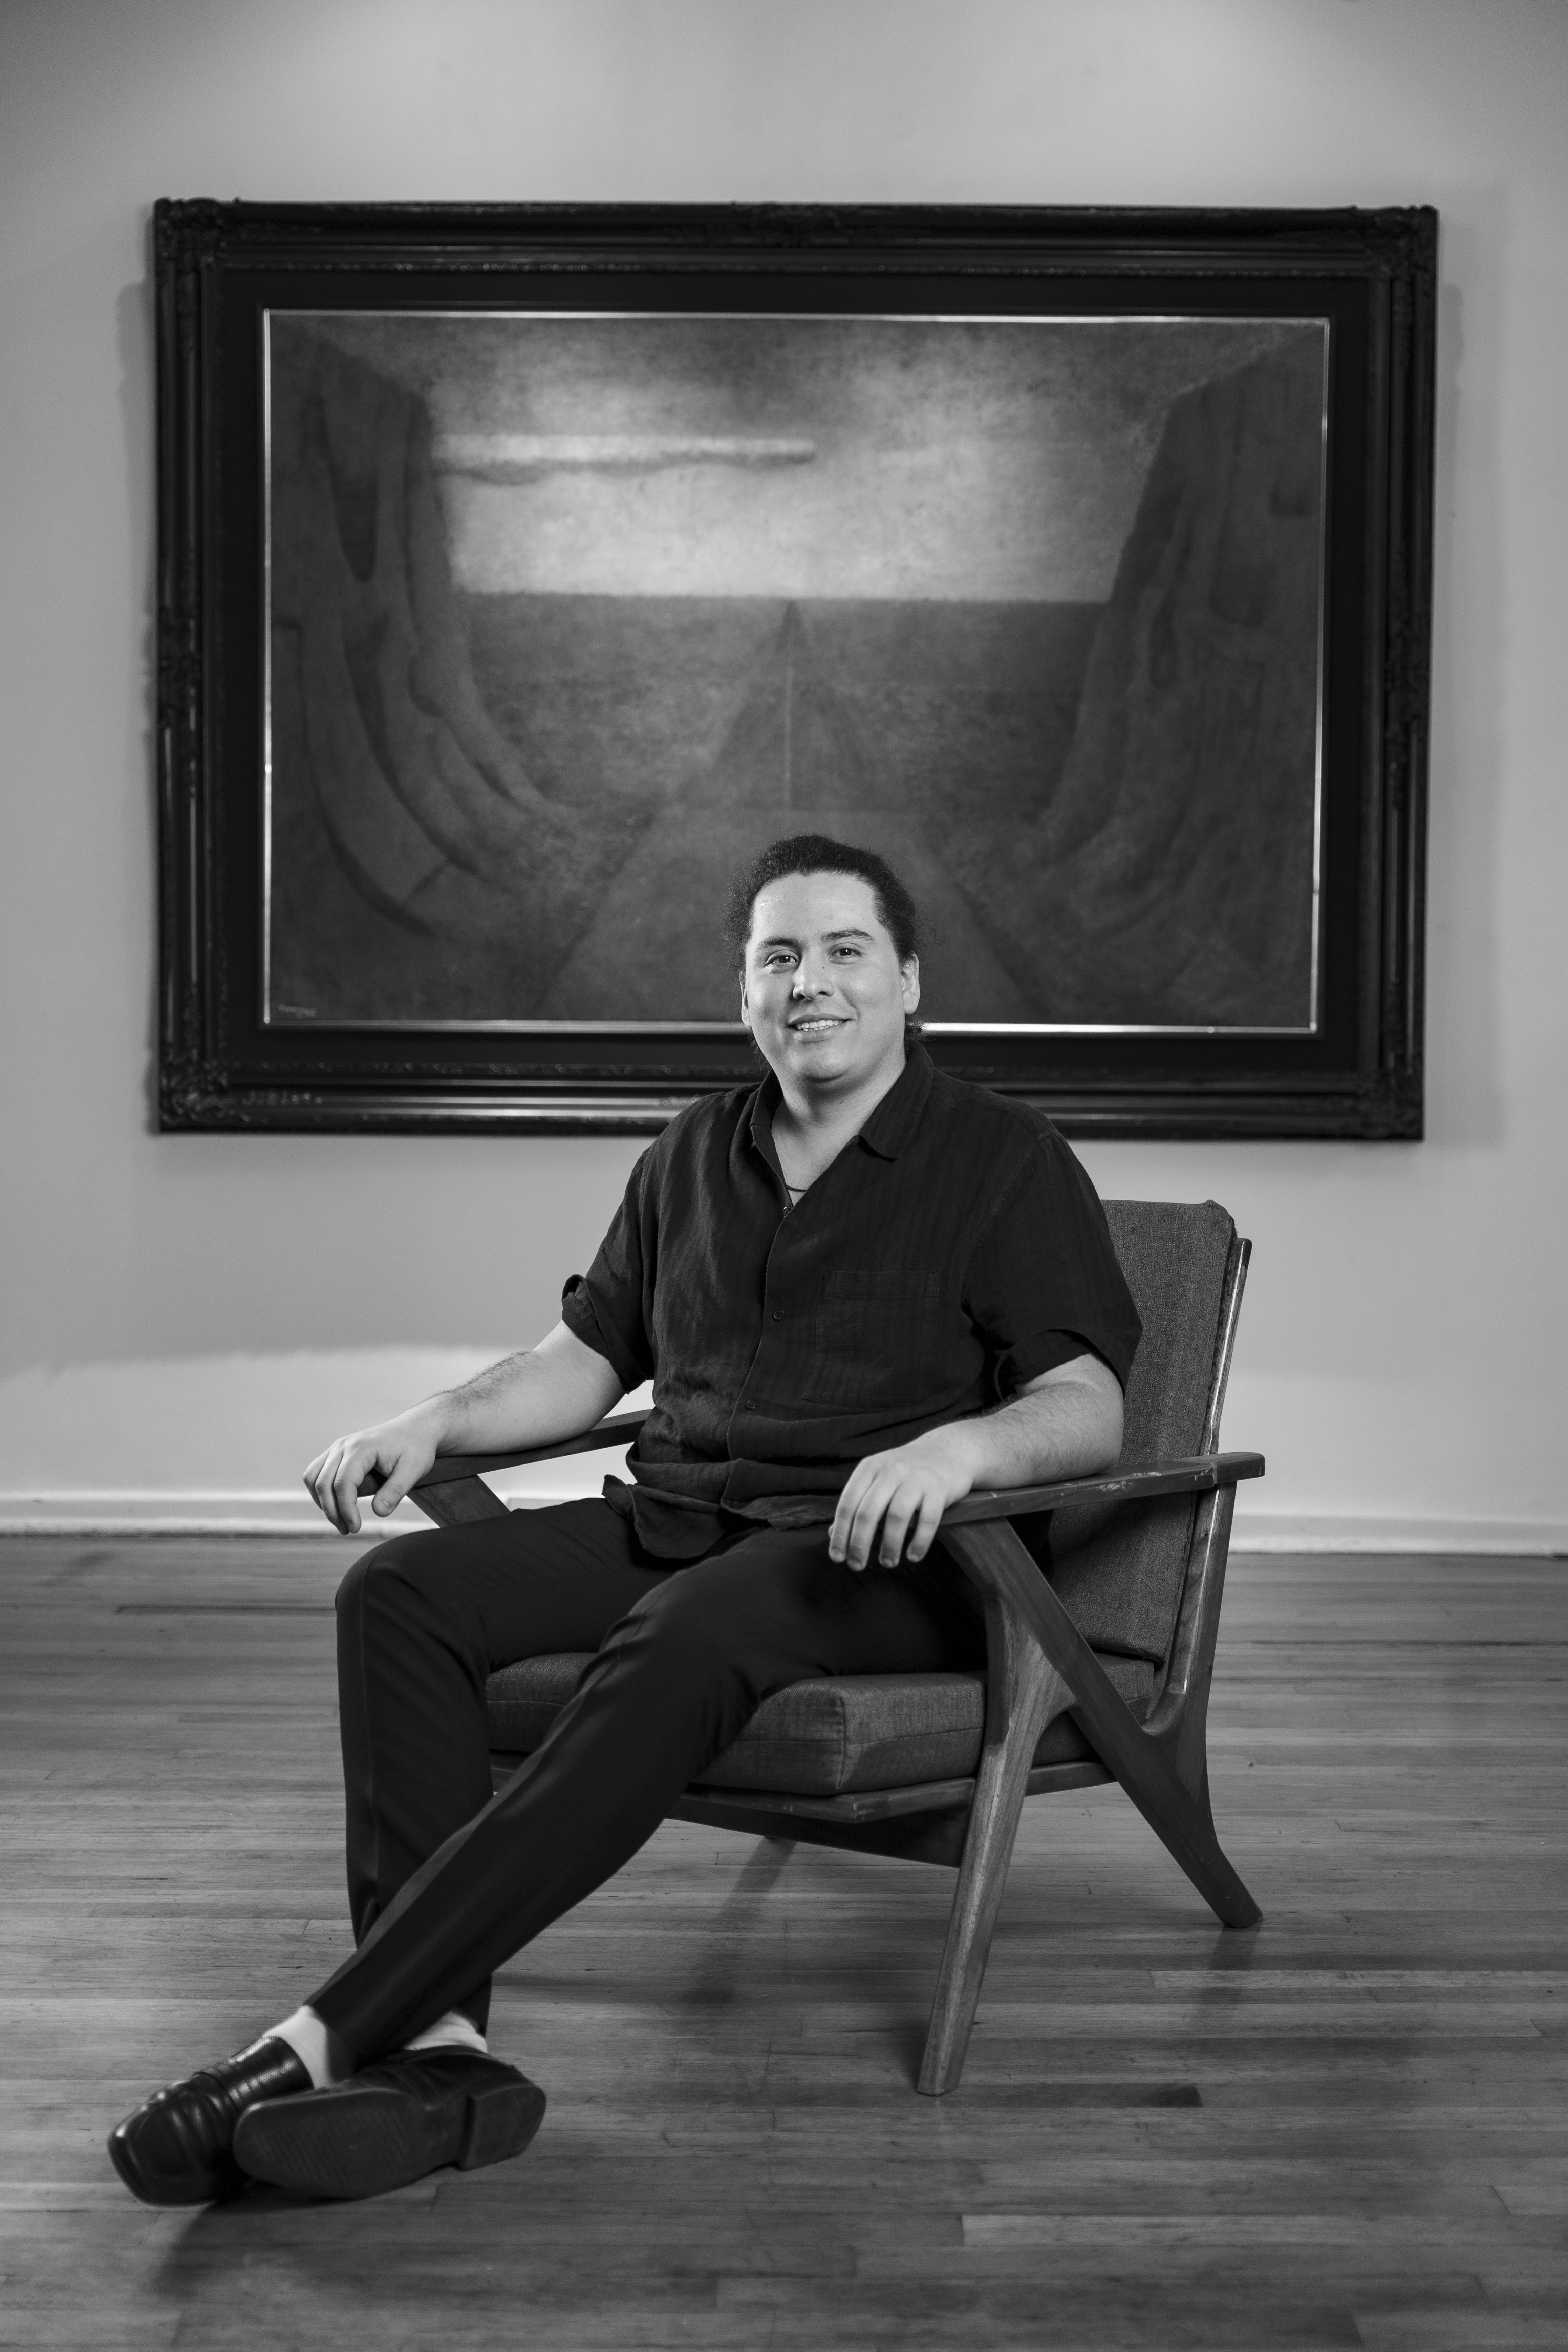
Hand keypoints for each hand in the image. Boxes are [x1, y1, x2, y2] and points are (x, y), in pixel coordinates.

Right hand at [303, 1402, 447, 1535]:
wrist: (414, 1430)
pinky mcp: (336, 1454)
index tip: (355, 1528)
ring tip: (341, 1522)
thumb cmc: (415, 1449)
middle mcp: (343, 1445)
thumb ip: (396, 1491)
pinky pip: (316, 1474)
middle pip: (323, 1482)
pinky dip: (320, 1493)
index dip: (346, 1509)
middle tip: (348, 1530)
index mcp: (361, 1448)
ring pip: (313, 1478)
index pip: (343, 1483)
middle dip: (332, 1511)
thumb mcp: (414, 1470)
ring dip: (322, 1503)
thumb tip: (378, 1512)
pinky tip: (337, 1507)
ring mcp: (337, 1448)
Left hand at [828, 1426, 980, 1572]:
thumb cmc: (907, 1472)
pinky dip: (919, 1542)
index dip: (840, 1533)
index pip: (847, 1504)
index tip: (837, 1557)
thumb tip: (832, 1535)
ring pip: (896, 1517)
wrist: (949, 1450)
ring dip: (889, 1546)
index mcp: (869, 1468)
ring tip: (887, 1562)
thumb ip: (857, 1504)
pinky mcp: (939, 1489)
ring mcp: (915, 1478)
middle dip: (859, 1544)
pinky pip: (927, 1520)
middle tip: (857, 1566)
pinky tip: (913, 1556)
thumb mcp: (878, 1478)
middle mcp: (890, 1470)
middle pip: (867, 1513)